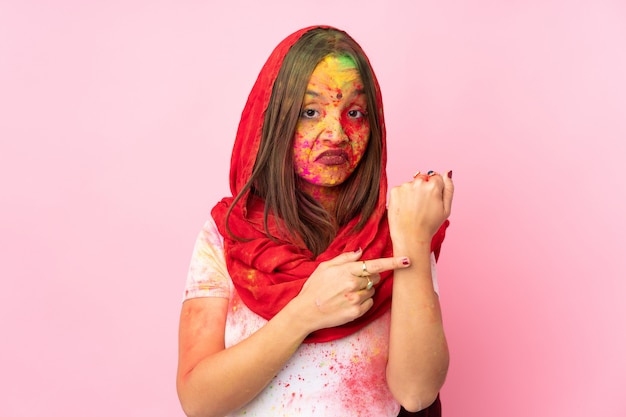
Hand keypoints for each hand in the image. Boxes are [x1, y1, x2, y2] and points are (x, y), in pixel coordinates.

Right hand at [291, 249, 409, 333]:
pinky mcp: (356, 312)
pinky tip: (348, 301)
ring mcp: (356, 299)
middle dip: (368, 277)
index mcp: (347, 271)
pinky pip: (369, 303)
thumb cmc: (314, 287)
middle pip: (375, 277)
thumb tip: (360, 252)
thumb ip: (344, 258)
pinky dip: (363, 302)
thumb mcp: (325, 267)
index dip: (394, 263)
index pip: (375, 265)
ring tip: (346, 293)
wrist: (305, 312)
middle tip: (352, 281)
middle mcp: (353, 285)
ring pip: (372, 291)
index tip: (408, 260)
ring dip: (364, 290)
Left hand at [387, 171, 453, 244]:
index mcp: (433, 186)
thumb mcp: (446, 209)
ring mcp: (405, 186)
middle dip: (423, 189)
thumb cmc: (429, 225)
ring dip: (412, 193)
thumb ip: (449, 188)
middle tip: (422, 206)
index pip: (436, 178)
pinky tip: (405, 208)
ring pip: (411, 185)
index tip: (431, 201)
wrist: (410, 237)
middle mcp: (418, 183)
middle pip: (423, 179)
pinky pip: (400, 190)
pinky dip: (402, 197)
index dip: (435, 190)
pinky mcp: (394, 191)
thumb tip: (447, 172)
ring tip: (413, 209)